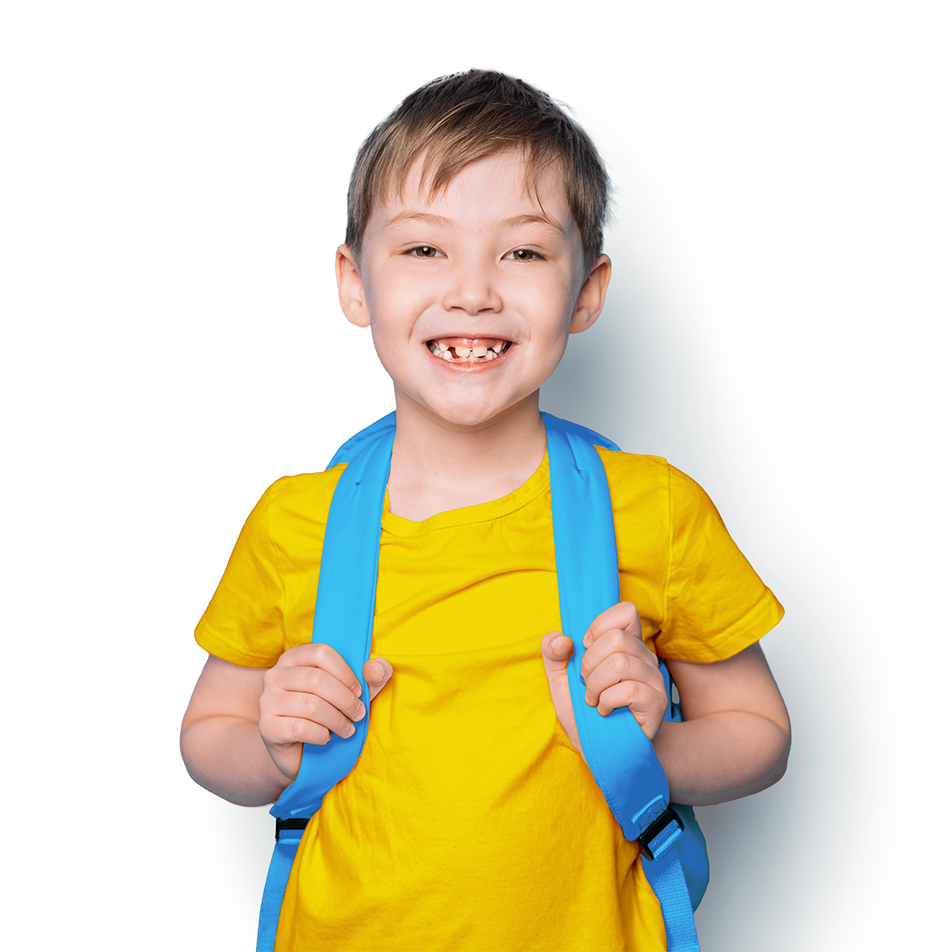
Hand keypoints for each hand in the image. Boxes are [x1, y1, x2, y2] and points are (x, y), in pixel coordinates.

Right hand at [258, 644, 392, 781]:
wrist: (297, 751)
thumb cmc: (326, 714)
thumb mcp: (350, 693)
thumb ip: (370, 678)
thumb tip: (378, 669)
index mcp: (293, 658)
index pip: (321, 653)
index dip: (345, 672)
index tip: (359, 691)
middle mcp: (275, 675)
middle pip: (316, 679)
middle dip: (345, 700)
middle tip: (359, 715)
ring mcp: (267, 701)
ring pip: (311, 705)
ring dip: (337, 720)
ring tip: (348, 729)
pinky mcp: (267, 727)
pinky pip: (301, 728)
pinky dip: (321, 734)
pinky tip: (326, 737)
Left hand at [541, 602, 667, 757]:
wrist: (602, 750)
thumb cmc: (583, 711)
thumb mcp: (560, 680)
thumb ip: (553, 654)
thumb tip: (561, 640)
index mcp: (626, 644)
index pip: (626, 611)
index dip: (599, 625)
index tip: (585, 648)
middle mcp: (645, 658)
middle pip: (616, 638)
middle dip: (590, 663)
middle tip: (586, 683)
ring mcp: (654, 680)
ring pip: (621, 663)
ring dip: (596, 685)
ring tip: (593, 699)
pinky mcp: (656, 703)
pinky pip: (629, 689)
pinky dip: (607, 701)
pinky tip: (604, 711)